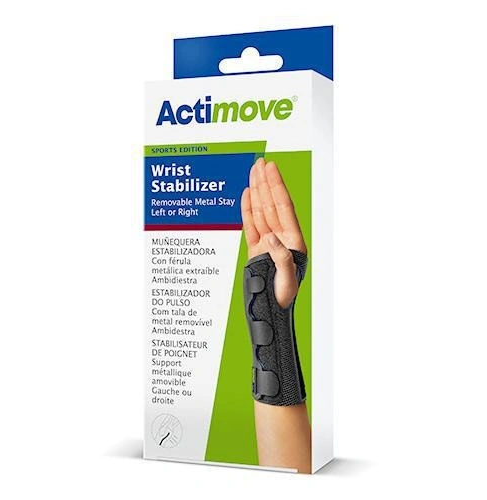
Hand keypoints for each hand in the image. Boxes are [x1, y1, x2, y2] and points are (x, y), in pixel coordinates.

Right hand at [241, 158, 306, 307]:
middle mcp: (281, 239)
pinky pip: (251, 225)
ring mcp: (267, 243)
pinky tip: (248, 195)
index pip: (283, 208)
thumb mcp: (287, 281)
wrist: (270, 314)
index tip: (271, 169)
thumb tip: (272, 237)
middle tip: (261, 162)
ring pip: (261, 211)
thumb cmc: (282, 301)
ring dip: (258, 191)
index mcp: (293, 243)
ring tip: (253, 172)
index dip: (276, 187)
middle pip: (272, 205)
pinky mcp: (255, 250)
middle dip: (267, 183)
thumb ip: (281, 258)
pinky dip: (248, 209)